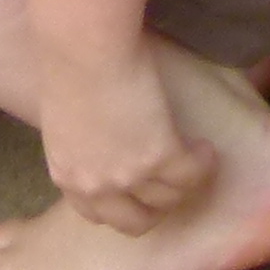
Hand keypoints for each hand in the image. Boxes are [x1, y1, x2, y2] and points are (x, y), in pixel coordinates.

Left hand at [39, 42, 215, 235]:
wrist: (83, 46)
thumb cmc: (69, 64)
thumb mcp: (64, 118)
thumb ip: (81, 141)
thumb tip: (102, 139)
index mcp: (67, 174)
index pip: (95, 215)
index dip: (120, 206)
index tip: (136, 192)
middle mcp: (96, 185)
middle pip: (134, 222)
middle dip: (155, 208)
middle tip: (169, 185)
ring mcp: (128, 176)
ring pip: (169, 201)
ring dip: (184, 184)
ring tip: (195, 159)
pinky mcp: (159, 157)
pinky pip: (192, 174)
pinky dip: (203, 164)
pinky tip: (205, 149)